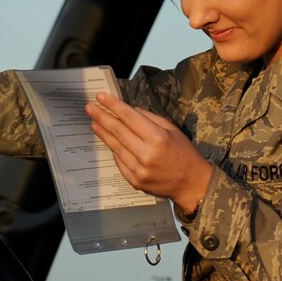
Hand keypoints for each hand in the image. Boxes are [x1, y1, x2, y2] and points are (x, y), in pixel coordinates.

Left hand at [88, 92, 212, 214]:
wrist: (191, 183)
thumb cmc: (184, 154)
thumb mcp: (172, 129)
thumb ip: (150, 118)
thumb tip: (129, 110)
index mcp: (157, 138)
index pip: (129, 117)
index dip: (113, 105)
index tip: (101, 97)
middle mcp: (146, 154)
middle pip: (117, 131)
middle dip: (102, 117)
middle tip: (89, 108)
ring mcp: (139, 169)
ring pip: (115, 147)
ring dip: (103, 133)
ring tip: (94, 122)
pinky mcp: (134, 181)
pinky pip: (119, 161)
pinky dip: (113, 150)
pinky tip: (108, 141)